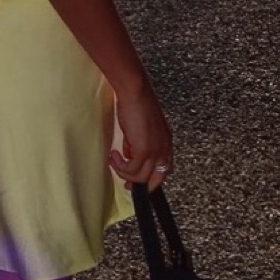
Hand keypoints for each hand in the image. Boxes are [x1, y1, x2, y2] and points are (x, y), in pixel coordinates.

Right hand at [108, 77, 171, 192]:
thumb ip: (137, 143)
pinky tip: (113, 156)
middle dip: (140, 185)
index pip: (163, 169)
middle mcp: (164, 149)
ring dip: (124, 173)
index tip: (136, 180)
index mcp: (166, 143)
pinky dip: (120, 167)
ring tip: (114, 161)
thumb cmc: (137, 104)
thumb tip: (129, 154)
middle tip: (126, 185)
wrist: (136, 93)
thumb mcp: (140, 128)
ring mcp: (156, 151)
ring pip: (141, 177)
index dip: (150, 178)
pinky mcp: (144, 151)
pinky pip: (131, 170)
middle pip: (156, 179)